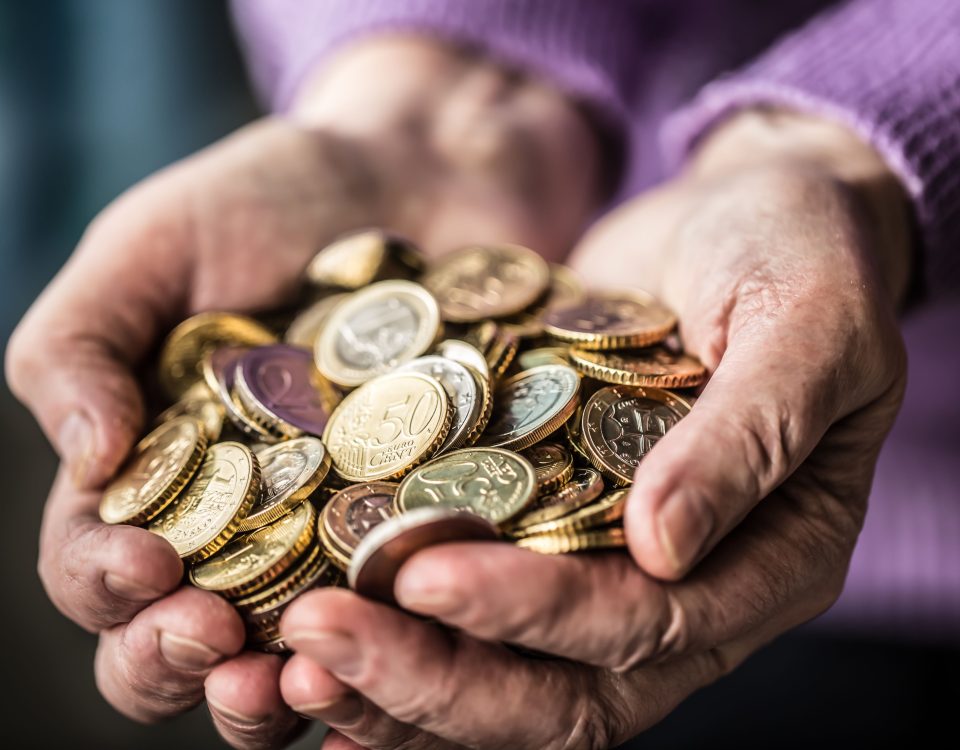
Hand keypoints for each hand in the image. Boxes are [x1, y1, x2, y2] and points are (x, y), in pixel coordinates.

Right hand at [5, 36, 601, 748]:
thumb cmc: (267, 199)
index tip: (143, 562)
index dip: (106, 588)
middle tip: (209, 639)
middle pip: (188, 646)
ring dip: (285, 693)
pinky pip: (421, 611)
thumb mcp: (150, 248)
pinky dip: (407, 643)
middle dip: (178, 664)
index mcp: (158, 477)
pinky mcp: (442, 524)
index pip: (100, 570)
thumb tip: (84, 462)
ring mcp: (345, 536)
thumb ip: (82, 345)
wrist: (416, 173)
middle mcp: (245, 529)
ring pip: (298, 661)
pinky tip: (407, 642)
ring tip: (299, 681)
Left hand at [277, 109, 909, 748]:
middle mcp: (691, 592)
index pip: (652, 627)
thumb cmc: (799, 252)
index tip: (427, 577)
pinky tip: (307, 637)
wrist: (745, 217)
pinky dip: (398, 637)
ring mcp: (614, 574)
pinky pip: (473, 619)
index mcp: (774, 560)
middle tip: (319, 641)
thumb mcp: (802, 323)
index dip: (540, 614)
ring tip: (290, 658)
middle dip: (440, 677)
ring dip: (399, 682)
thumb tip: (664, 549)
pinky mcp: (553, 536)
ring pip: (507, 681)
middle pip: (564, 692)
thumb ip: (749, 435)